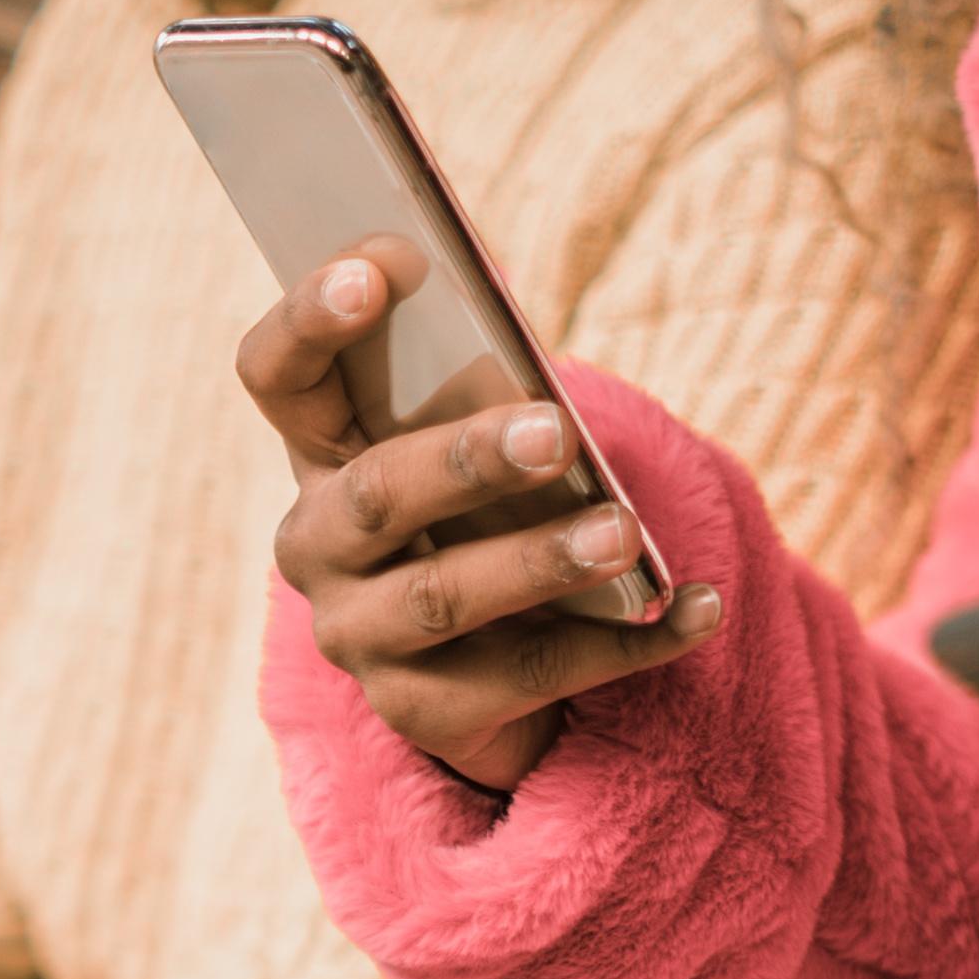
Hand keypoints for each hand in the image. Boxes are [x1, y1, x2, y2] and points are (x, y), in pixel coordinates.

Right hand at [238, 250, 721, 789]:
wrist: (489, 673)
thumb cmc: (488, 519)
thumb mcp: (471, 452)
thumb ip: (484, 400)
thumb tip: (541, 374)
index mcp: (322, 456)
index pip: (278, 375)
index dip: (310, 319)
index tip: (384, 265)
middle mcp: (318, 547)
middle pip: (372, 496)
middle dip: (463, 460)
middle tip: (554, 432)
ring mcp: (361, 636)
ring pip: (441, 599)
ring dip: (537, 561)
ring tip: (623, 534)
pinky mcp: (424, 713)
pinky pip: (532, 677)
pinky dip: (629, 644)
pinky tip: (700, 609)